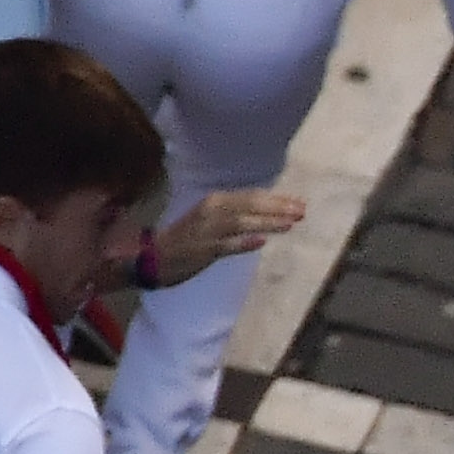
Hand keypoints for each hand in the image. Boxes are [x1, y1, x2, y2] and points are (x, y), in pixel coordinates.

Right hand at [148, 186, 309, 283]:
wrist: (152, 256)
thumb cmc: (187, 239)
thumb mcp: (213, 222)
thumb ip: (238, 219)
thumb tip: (266, 222)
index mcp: (215, 201)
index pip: (251, 197)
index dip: (276, 199)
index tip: (299, 202)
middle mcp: (211, 211)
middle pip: (249, 205)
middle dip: (277, 207)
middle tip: (302, 210)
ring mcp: (207, 230)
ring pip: (240, 222)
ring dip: (266, 222)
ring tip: (290, 224)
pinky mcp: (203, 250)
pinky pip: (225, 245)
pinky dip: (241, 242)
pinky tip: (260, 242)